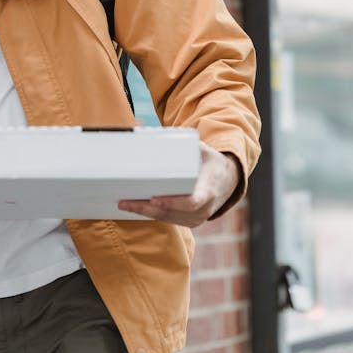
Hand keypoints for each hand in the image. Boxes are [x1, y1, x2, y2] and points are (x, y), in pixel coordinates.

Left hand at [117, 142, 240, 227]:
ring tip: (125, 204)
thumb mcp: (202, 149)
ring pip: (168, 219)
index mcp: (209, 190)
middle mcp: (204, 209)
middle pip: (173, 213)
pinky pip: (169, 220)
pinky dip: (152, 215)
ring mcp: (197, 218)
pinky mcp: (190, 221)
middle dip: (148, 208)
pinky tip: (136, 209)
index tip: (155, 199)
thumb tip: (152, 131)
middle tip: (127, 202)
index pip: (191, 202)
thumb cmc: (210, 162)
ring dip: (145, 213)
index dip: (172, 202)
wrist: (228, 180)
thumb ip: (182, 142)